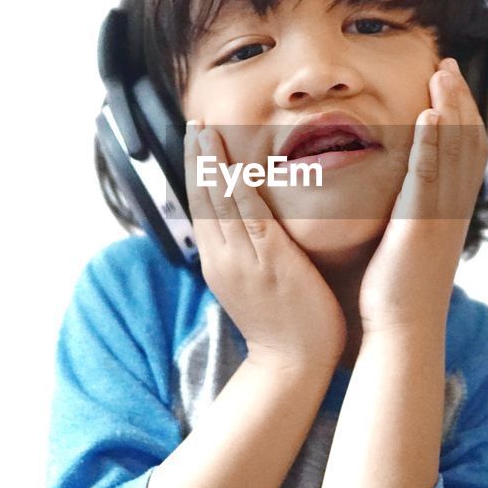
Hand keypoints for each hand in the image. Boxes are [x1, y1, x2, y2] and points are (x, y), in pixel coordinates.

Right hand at [184, 119, 346, 374]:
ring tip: (208, 133)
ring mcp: (243, 260)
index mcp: (217, 261)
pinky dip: (241, 190)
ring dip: (214, 165)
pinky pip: (251, 218)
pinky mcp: (270, 262)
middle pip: (203, 198)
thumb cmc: (283, 323)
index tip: (195, 141)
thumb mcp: (253, 284)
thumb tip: (247, 229)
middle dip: (198, 159)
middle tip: (195, 124)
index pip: (201, 207)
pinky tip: (236, 167)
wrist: (292, 363)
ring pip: (221, 203)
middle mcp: (222, 257)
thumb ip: (247, 254)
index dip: (196, 172)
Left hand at [358, 57, 487, 333]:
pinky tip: (427, 114)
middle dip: (459, 99)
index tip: (448, 82)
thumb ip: (411, 214)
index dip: (461, 114)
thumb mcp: (409, 243)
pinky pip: (429, 174)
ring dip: (450, 107)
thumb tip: (402, 198)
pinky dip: (432, 141)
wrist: (401, 329)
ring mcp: (440, 215)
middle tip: (447, 65)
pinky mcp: (420, 224)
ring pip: (454, 150)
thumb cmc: (397, 292)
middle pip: (468, 141)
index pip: (466, 151)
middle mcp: (453, 208)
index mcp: (451, 211)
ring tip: (441, 74)